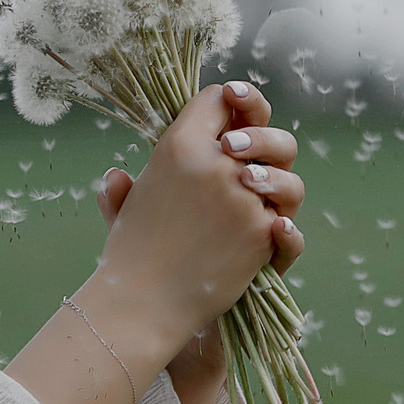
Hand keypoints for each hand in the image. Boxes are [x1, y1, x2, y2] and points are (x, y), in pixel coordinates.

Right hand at [88, 81, 304, 355]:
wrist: (144, 305)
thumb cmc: (128, 256)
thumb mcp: (121, 210)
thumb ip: (124, 188)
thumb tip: (118, 176)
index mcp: (178, 146)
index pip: (216, 98)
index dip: (227, 104)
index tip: (229, 118)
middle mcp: (215, 163)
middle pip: (259, 128)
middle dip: (260, 137)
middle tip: (244, 157)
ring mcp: (243, 196)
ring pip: (282, 172)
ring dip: (274, 180)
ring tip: (257, 199)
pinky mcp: (262, 229)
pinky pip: (285, 217)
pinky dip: (281, 224)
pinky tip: (274, 226)